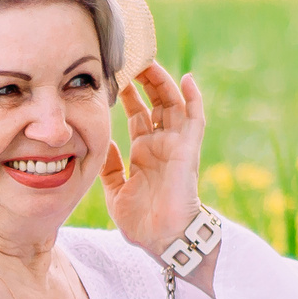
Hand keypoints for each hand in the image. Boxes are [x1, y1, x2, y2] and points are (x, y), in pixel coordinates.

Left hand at [101, 61, 208, 262]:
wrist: (163, 240)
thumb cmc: (142, 223)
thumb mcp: (115, 191)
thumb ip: (109, 167)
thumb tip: (102, 144)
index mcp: (144, 153)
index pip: (137, 115)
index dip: (127, 94)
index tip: (114, 73)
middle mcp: (161, 145)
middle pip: (155, 103)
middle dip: (143, 80)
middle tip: (129, 58)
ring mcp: (176, 145)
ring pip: (173, 104)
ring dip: (163, 82)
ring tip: (148, 59)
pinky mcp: (188, 149)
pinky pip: (195, 120)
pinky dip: (194, 99)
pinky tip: (187, 79)